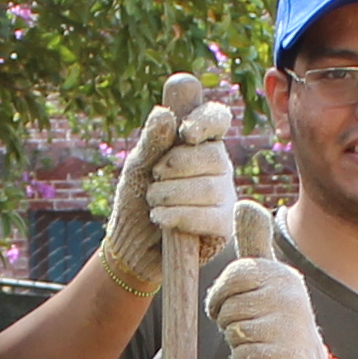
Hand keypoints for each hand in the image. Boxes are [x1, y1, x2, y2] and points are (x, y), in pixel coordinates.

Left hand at [95, 73, 239, 285]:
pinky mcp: (224, 226)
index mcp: (199, 144)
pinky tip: (161, 218)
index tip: (185, 133)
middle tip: (154, 177)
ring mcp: (225, 196)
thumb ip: (151, 142)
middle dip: (176, 167)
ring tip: (152, 202)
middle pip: (214, 155)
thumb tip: (163, 113)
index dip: (206, 121)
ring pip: (209, 188)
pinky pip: (210, 217)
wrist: (132, 245)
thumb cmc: (136, 200)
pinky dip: (180, 216)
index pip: (217, 119)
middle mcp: (219, 167)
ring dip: (170, 194)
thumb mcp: (137, 168)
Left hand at [206, 206, 333, 358]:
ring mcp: (288, 327)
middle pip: (228, 307)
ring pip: (233, 333)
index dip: (220, 295)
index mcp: (281, 274)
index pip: (234, 276)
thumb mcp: (268, 276)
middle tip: (251, 327)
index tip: (228, 305)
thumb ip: (254, 242)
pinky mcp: (284, 357)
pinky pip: (241, 357)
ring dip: (238, 343)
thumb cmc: (276, 315)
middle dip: (229, 322)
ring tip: (260, 341)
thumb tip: (244, 203)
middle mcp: (289, 296)